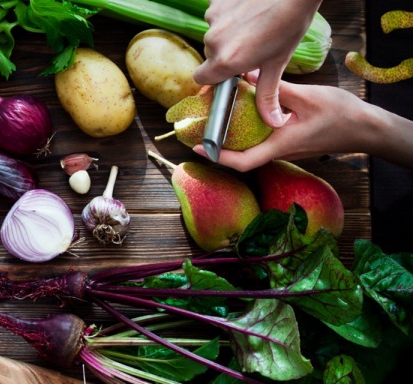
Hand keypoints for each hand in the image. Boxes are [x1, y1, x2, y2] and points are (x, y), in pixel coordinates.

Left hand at [192, 72, 407, 171]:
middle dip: (219, 145)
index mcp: (280, 145)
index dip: (218, 157)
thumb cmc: (341, 115)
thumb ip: (275, 89)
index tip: (199, 147)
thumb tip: (248, 77)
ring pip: (251, 148)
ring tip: (215, 118)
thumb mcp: (306, 97)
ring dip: (233, 137)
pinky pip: (261, 141)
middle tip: (200, 127)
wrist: (366, 128)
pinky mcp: (289, 142)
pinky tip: (241, 113)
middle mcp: (280, 151)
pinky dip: (247, 130)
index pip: (243, 162)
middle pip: (241, 156)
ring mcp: (284, 149)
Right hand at [193, 0, 321, 126]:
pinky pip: (216, 15)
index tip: (228, 73)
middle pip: (210, 55)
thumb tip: (273, 122)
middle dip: (225, 54)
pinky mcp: (215, 1)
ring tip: (252, 26)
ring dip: (228, 34)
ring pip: (214, 34)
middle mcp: (214, 41)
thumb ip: (268, 95)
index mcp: (226, 61)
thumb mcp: (278, 63)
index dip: (214, 77)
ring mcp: (213, 19)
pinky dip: (228, 15)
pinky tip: (247, 11)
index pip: (201, 78)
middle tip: (250, 47)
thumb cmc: (289, 25)